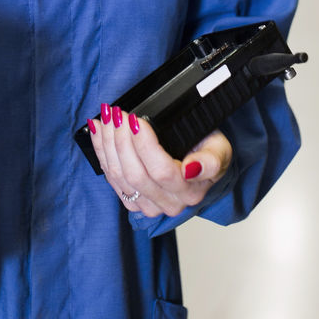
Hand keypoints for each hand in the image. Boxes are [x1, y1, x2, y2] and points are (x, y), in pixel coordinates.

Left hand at [89, 107, 231, 218]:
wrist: (199, 164)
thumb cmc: (207, 152)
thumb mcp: (219, 150)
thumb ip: (210, 161)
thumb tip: (190, 169)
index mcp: (190, 191)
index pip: (161, 171)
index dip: (144, 145)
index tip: (136, 120)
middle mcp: (169, 203)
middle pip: (136, 174)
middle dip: (122, 140)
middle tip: (118, 113)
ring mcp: (149, 205)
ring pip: (120, 177)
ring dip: (108, 144)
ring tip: (107, 117)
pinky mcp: (132, 201)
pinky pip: (110, 178)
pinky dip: (101, 151)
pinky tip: (99, 131)